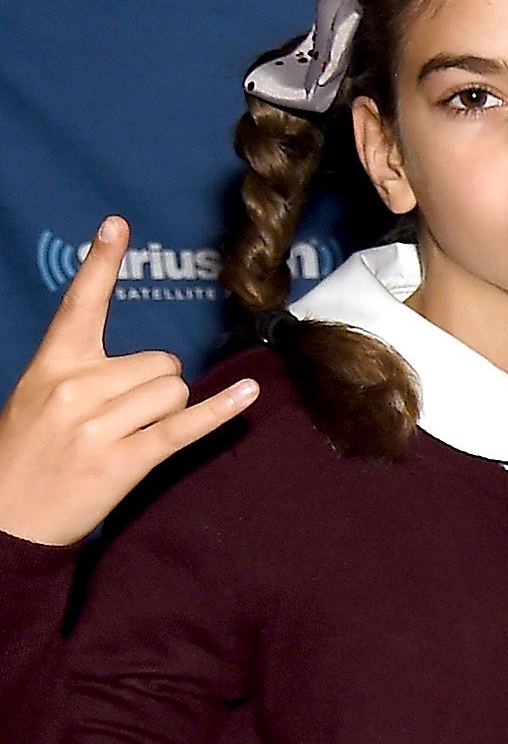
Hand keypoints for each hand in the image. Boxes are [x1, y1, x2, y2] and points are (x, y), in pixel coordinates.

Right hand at [0, 219, 259, 546]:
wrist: (6, 518)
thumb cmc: (27, 452)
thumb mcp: (37, 397)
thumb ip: (81, 369)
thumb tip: (149, 364)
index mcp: (51, 365)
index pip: (80, 304)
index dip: (101, 263)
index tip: (118, 225)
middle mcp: (74, 387)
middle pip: (161, 361)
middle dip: (156, 386)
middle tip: (121, 418)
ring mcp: (99, 425)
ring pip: (174, 391)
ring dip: (168, 411)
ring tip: (127, 437)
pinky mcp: (125, 459)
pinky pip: (185, 427)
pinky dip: (220, 412)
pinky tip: (248, 396)